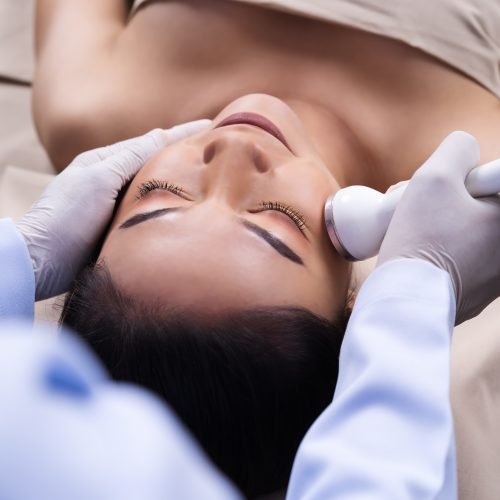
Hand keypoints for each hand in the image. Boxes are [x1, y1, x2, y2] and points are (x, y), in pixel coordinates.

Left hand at [17, 120, 210, 300]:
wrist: (43, 260)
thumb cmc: (66, 215)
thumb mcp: (99, 178)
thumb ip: (131, 157)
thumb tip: (162, 135)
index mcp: (107, 161)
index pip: (152, 142)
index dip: (183, 132)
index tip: (212, 123)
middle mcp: (115, 181)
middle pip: (157, 163)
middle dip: (185, 154)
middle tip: (216, 148)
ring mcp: (120, 205)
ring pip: (157, 188)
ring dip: (182, 181)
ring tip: (210, 176)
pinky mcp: (123, 229)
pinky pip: (153, 211)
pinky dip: (172, 205)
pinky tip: (187, 208)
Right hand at [377, 131, 499, 323]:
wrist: (405, 300)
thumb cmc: (421, 240)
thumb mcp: (434, 178)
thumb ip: (457, 150)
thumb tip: (466, 149)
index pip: (490, 181)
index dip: (465, 179)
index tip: (452, 190)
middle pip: (481, 206)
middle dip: (451, 199)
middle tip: (425, 208)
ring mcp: (497, 276)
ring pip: (469, 232)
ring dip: (443, 224)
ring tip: (417, 232)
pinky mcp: (480, 293)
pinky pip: (462, 258)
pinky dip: (442, 250)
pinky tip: (420, 255)